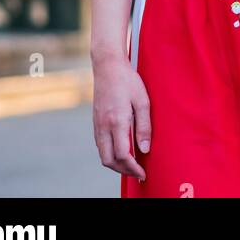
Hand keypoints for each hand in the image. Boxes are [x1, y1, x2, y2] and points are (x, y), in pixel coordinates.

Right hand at [92, 52, 150, 181]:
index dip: (133, 168)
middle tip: (137, 172)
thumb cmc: (128, 81)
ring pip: (102, 154)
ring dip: (115, 164)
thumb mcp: (142, 100)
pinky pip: (100, 145)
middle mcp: (104, 126)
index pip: (122, 155)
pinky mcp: (95, 122)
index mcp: (117, 121)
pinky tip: (121, 150)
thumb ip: (144, 126)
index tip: (143, 174)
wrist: (107, 66)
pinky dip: (109, 154)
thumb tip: (145, 150)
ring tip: (131, 164)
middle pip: (109, 160)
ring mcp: (97, 124)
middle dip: (123, 170)